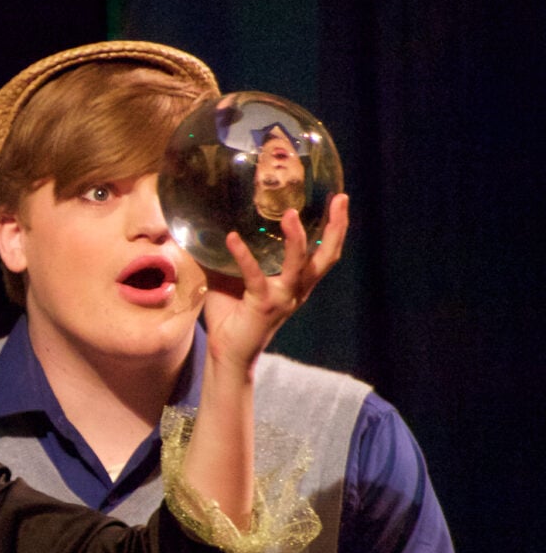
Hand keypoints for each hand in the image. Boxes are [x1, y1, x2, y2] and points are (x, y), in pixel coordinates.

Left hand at [202, 193, 348, 370]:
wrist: (226, 353)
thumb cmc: (231, 317)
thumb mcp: (232, 280)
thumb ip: (230, 257)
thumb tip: (211, 228)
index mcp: (296, 284)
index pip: (323, 253)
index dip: (336, 228)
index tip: (340, 200)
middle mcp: (296, 290)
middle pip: (326, 256)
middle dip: (337, 227)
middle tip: (341, 199)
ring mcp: (282, 298)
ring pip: (299, 265)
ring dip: (297, 239)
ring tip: (290, 214)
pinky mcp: (262, 305)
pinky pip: (255, 276)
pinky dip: (244, 256)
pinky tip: (232, 238)